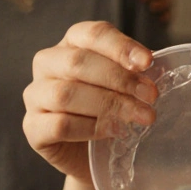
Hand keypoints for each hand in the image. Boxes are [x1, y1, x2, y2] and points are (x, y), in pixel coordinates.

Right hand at [23, 21, 158, 181]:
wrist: (98, 156)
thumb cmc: (114, 111)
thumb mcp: (129, 86)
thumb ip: (137, 73)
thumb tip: (158, 67)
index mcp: (72, 44)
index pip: (92, 33)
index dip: (121, 46)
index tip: (148, 63)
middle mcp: (48, 64)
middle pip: (78, 62)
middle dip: (120, 80)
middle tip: (151, 97)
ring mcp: (35, 95)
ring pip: (66, 94)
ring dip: (109, 105)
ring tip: (141, 117)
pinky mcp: (32, 128)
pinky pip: (58, 124)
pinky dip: (90, 128)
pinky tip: (114, 132)